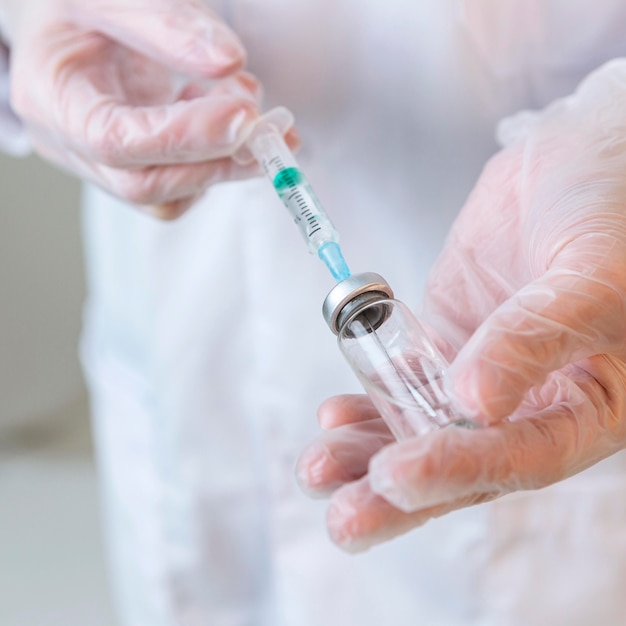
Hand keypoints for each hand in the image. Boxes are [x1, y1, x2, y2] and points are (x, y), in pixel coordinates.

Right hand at [3, 0, 295, 218]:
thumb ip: (168, 23)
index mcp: (52, 98)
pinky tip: (225, 112)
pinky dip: (217, 159)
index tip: (242, 116)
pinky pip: (183, 188)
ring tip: (248, 105)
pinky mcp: (137, 168)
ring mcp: (104, 165)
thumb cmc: (78, 4)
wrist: (67, 17)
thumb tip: (229, 62)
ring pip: (172, 196)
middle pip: (148, 183)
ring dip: (225, 162)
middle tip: (272, 129)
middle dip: (218, 160)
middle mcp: (72, 145)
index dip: (184, 136)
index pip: (115, 141)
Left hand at [297, 59, 625, 551]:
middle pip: (463, 465)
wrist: (580, 164)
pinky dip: (368, 401)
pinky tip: (334, 416)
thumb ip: (537, 338)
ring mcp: (481, 374)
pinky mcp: (445, 342)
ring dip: (369, 454)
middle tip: (344, 519)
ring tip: (318, 469)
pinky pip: (402, 383)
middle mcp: (532, 404)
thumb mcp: (592, 279)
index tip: (396, 476)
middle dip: (400, 495)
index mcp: (588, 407)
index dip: (458, 471)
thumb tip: (475, 403)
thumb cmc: (614, 214)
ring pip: (423, 429)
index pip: (521, 458)